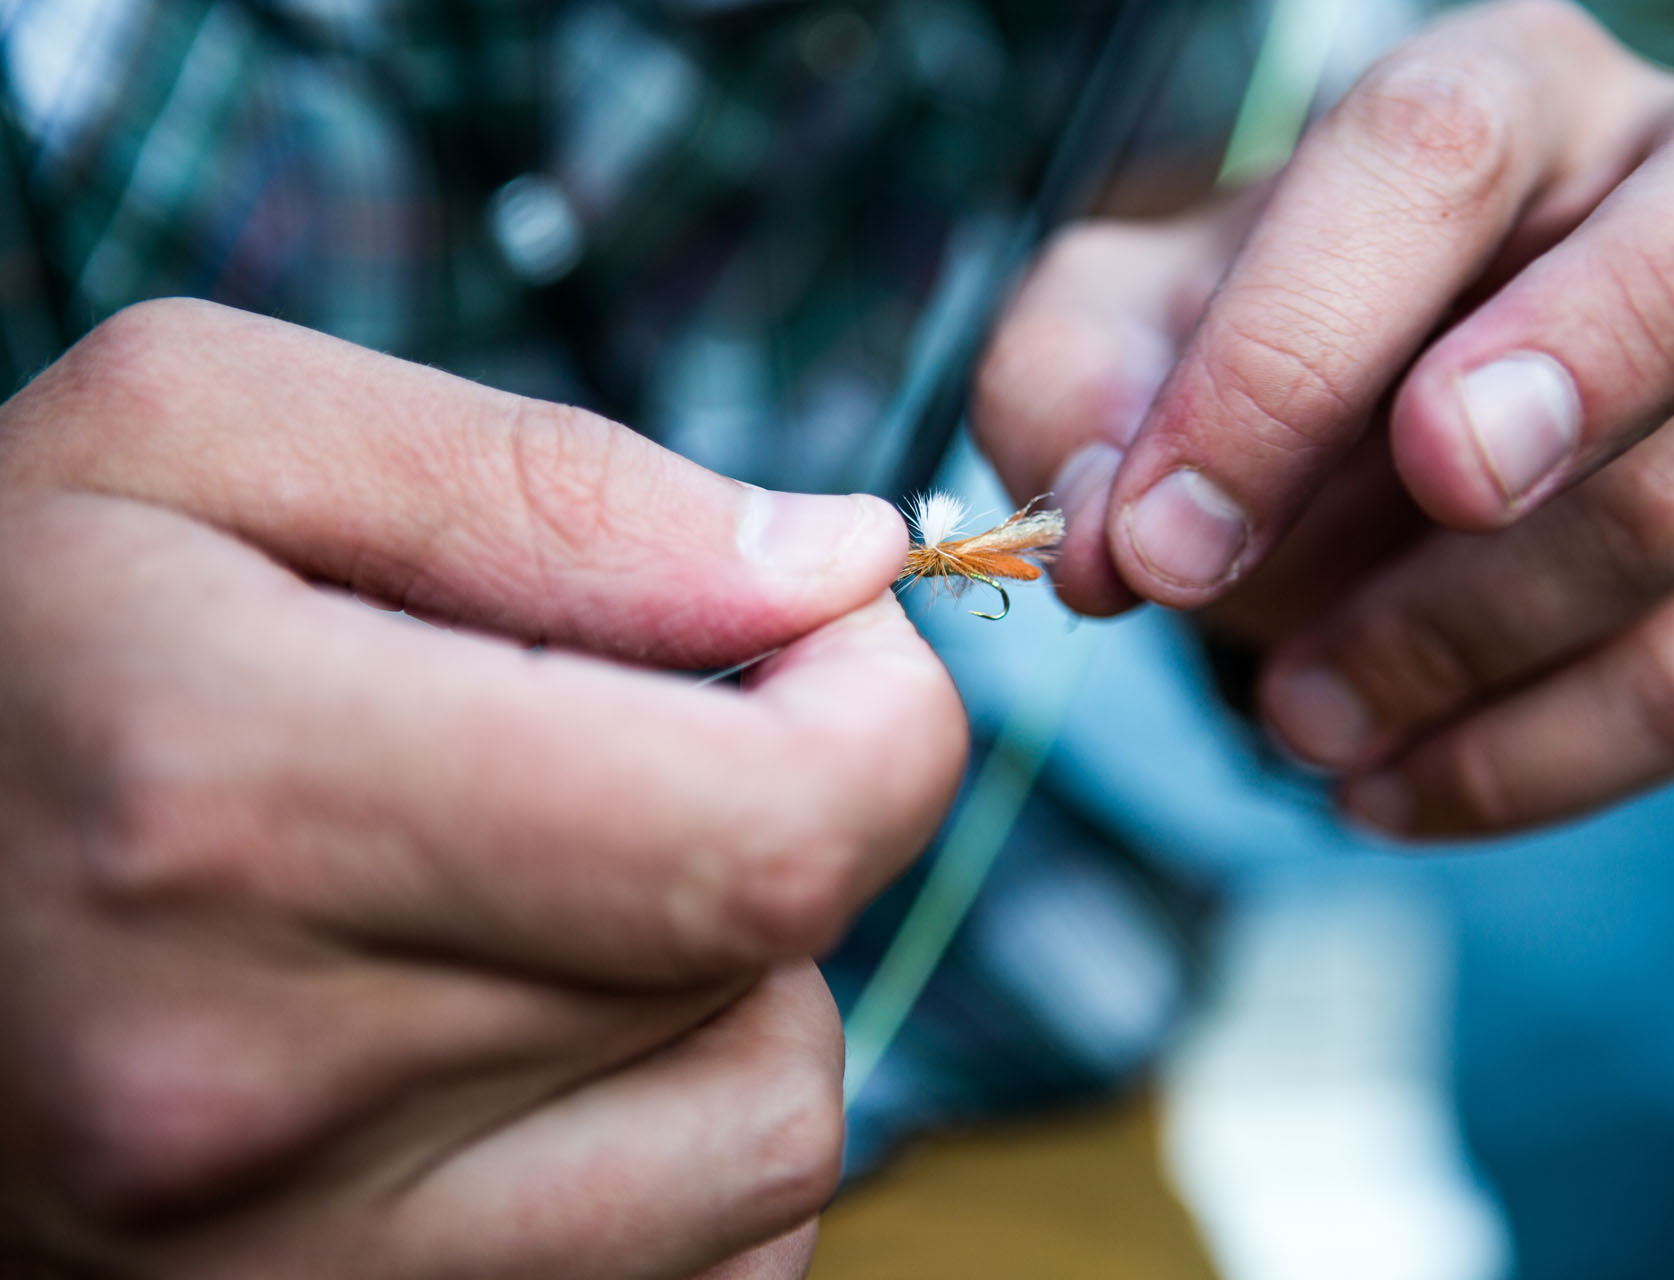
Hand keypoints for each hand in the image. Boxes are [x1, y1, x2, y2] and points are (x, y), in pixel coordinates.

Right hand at [0, 300, 966, 1276]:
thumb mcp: (201, 442)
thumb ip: (545, 486)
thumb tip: (836, 566)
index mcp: (235, 806)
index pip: (771, 833)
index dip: (881, 720)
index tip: (828, 642)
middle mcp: (258, 1096)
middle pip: (778, 971)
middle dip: (770, 816)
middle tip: (615, 745)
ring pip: (768, 1139)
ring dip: (723, 990)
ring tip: (537, 902)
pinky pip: (707, 1268)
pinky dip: (676, 1144)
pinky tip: (517, 1053)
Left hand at [974, 0, 1673, 835]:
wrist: (1386, 437)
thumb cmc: (1263, 359)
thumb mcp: (1121, 342)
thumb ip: (1076, 398)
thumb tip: (1101, 544)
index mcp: (1503, 91)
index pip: (1432, 158)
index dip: (1291, 357)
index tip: (1164, 542)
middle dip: (1559, 386)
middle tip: (1415, 505)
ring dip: (1464, 647)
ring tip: (1301, 722)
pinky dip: (1538, 760)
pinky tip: (1387, 787)